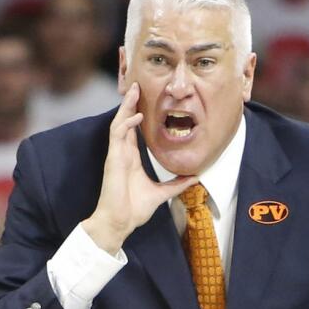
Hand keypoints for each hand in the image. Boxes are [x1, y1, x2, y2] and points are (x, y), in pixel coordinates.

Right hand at [83, 82, 196, 253]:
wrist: (120, 223)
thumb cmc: (133, 210)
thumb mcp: (161, 193)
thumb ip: (176, 184)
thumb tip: (195, 177)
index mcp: (131, 158)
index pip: (133, 130)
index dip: (137, 113)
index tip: (145, 99)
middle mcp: (123, 153)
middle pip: (125, 121)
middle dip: (130, 103)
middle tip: (137, 86)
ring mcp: (116, 155)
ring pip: (119, 122)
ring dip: (126, 106)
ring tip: (133, 90)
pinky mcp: (113, 159)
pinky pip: (117, 135)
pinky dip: (126, 123)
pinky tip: (137, 116)